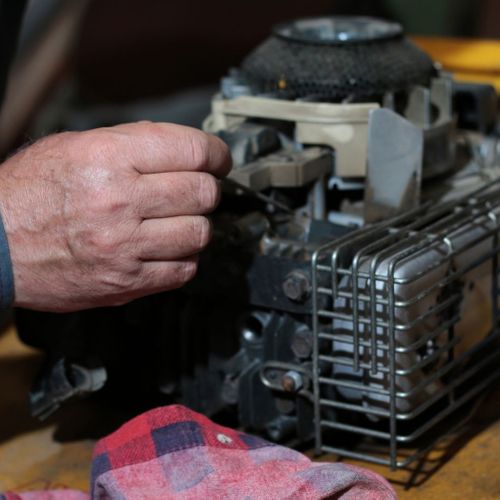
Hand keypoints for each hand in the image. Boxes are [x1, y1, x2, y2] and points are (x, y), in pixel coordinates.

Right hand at [0, 121, 230, 311]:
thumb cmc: (30, 193)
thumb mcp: (75, 147)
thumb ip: (134, 145)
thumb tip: (183, 151)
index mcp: (108, 157)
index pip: (193, 150)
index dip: (217, 154)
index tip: (219, 160)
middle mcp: (119, 201)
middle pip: (203, 192)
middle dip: (208, 189)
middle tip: (197, 190)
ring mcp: (125, 246)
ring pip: (200, 233)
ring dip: (197, 225)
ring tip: (179, 221)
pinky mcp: (126, 282)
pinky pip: (184, 270)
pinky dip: (185, 258)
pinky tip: (168, 248)